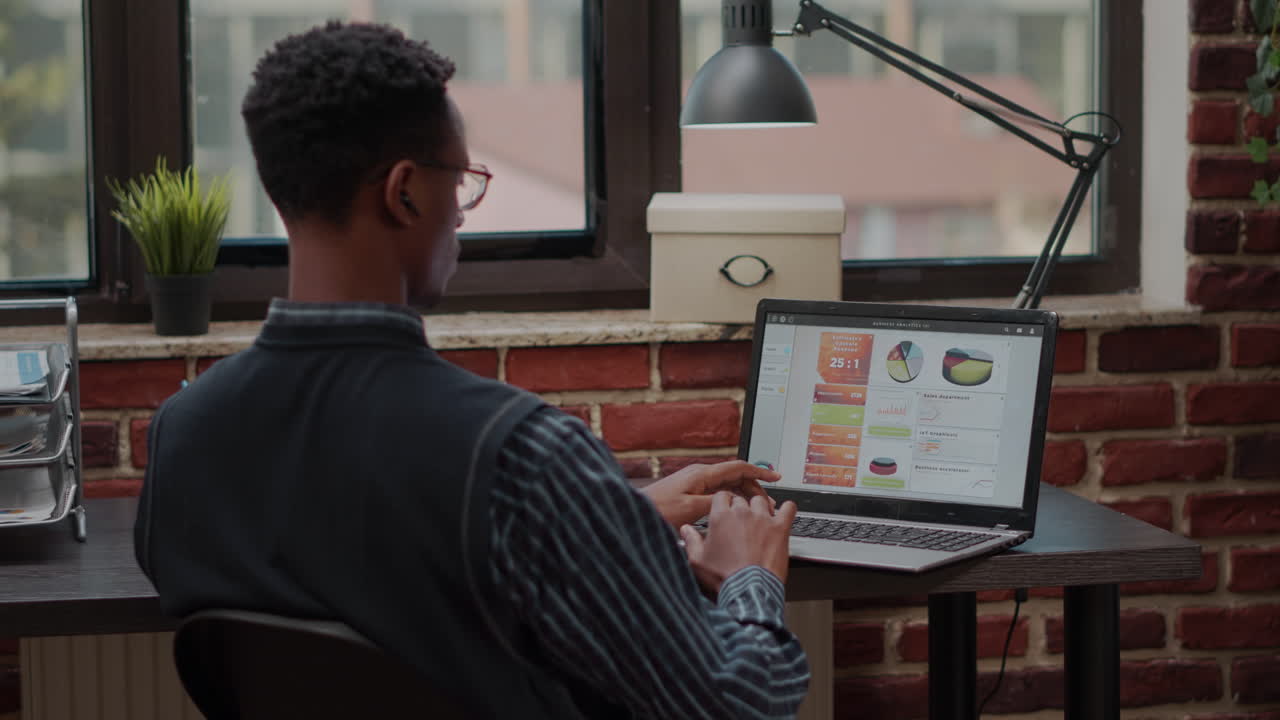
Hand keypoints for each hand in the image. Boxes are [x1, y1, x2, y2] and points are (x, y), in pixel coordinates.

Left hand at [641, 460, 779, 528]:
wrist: (635, 514)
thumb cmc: (658, 510)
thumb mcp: (691, 508)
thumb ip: (717, 502)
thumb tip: (737, 500)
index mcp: (702, 474)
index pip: (738, 467)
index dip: (759, 471)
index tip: (775, 477)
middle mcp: (700, 475)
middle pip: (735, 476)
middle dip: (754, 487)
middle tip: (767, 503)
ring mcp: (695, 483)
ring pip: (728, 485)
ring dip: (744, 494)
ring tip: (756, 509)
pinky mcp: (691, 493)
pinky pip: (718, 493)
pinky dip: (731, 500)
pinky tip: (736, 511)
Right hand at [680, 492, 796, 593]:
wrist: (748, 591)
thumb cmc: (724, 577)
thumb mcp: (698, 561)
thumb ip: (691, 541)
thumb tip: (685, 530)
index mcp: (721, 517)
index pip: (721, 496)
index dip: (723, 503)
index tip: (724, 510)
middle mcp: (742, 513)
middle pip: (741, 498)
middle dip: (740, 508)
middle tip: (740, 521)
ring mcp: (762, 519)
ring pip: (761, 501)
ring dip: (760, 508)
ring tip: (759, 520)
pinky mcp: (780, 528)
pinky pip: (789, 509)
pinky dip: (788, 509)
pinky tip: (784, 513)